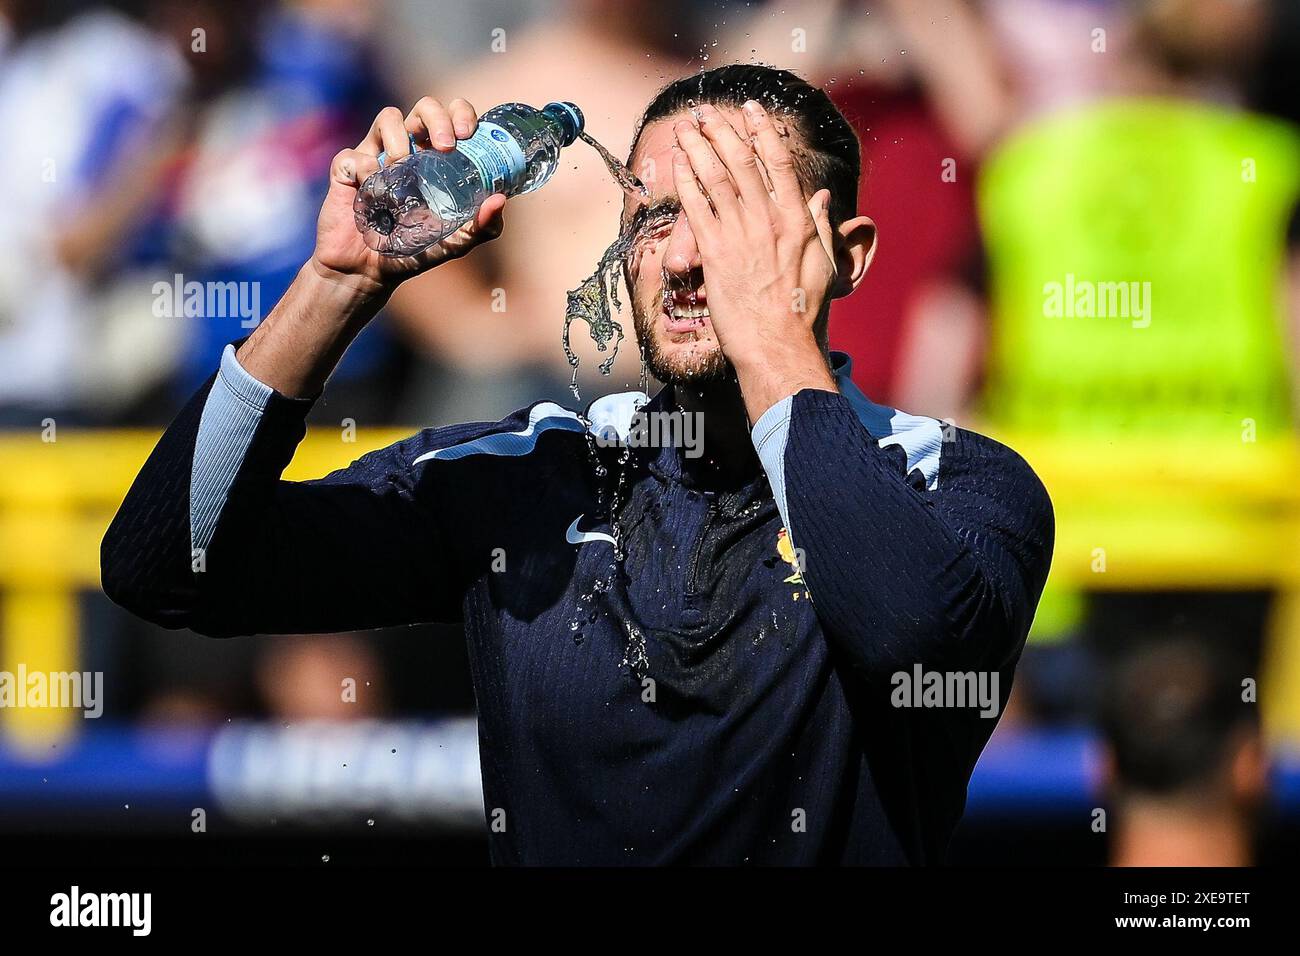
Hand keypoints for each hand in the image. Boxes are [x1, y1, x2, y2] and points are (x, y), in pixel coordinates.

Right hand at [311, 97, 506, 296]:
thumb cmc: (410, 252)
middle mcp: (407, 149)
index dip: (461, 113)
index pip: (451, 117)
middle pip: (424, 107)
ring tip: (401, 175)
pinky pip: (356, 154)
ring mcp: (375, 154)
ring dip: (400, 142)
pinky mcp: (346, 167)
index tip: (468, 134)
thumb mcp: (452, 243)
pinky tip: (370, 195)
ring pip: (388, 117)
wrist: (366, 273)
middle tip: (446, 147)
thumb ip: (479, 227)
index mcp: (434, 159)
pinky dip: (366, 171)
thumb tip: (500, 200)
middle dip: (437, 118)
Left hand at [671, 99, 838, 414]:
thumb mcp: (823, 263)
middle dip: (721, 130)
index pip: (778, 161)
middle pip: (741, 161)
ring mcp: (740, 235)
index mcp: (797, 219)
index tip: (750, 109)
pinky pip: (696, 207)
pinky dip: (685, 180)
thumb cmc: (803, 311)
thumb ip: (819, 224)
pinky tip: (677, 162)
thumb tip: (821, 195)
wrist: (778, 344)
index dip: (762, 130)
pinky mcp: (715, 253)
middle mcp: (768, 220)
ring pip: (715, 177)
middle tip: (705, 112)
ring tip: (685, 126)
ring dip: (697, 146)